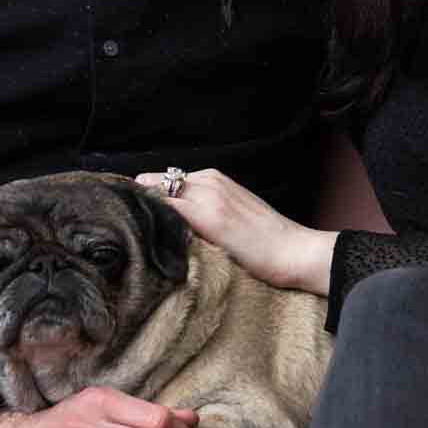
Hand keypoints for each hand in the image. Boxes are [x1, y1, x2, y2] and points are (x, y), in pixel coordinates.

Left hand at [135, 167, 335, 295]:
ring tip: (139, 236)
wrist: (294, 251)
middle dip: (140, 204)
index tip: (136, 217)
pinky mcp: (209, 217)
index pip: (163, 181)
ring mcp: (208, 196)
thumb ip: (203, 207)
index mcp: (213, 177)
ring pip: (158, 196)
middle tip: (132, 227)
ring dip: (146, 213)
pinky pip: (168, 211)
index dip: (146, 199)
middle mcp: (207, 180)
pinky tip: (149, 238)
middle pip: (155, 185)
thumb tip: (169, 219)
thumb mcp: (232, 211)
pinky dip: (154, 221)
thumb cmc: (266, 239)